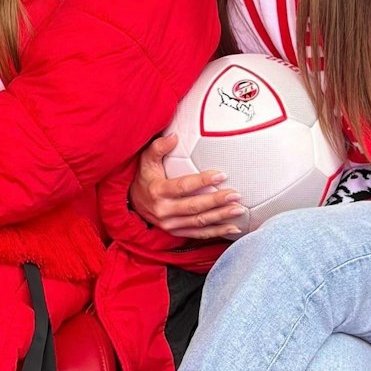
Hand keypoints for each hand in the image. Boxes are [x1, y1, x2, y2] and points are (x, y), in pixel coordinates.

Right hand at [131, 135, 245, 240]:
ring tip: (238, 209)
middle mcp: (163, 210)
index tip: (222, 175)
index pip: (183, 186)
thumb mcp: (146, 161)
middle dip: (217, 201)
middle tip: (236, 194)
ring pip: (199, 222)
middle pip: (194, 207)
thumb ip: (158, 147)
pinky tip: (233, 228)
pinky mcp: (176, 233)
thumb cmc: (144, 178)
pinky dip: (217, 232)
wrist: (132, 204)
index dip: (203, 181)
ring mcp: (170, 224)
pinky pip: (199, 234)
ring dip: (221, 217)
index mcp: (158, 191)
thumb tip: (175, 136)